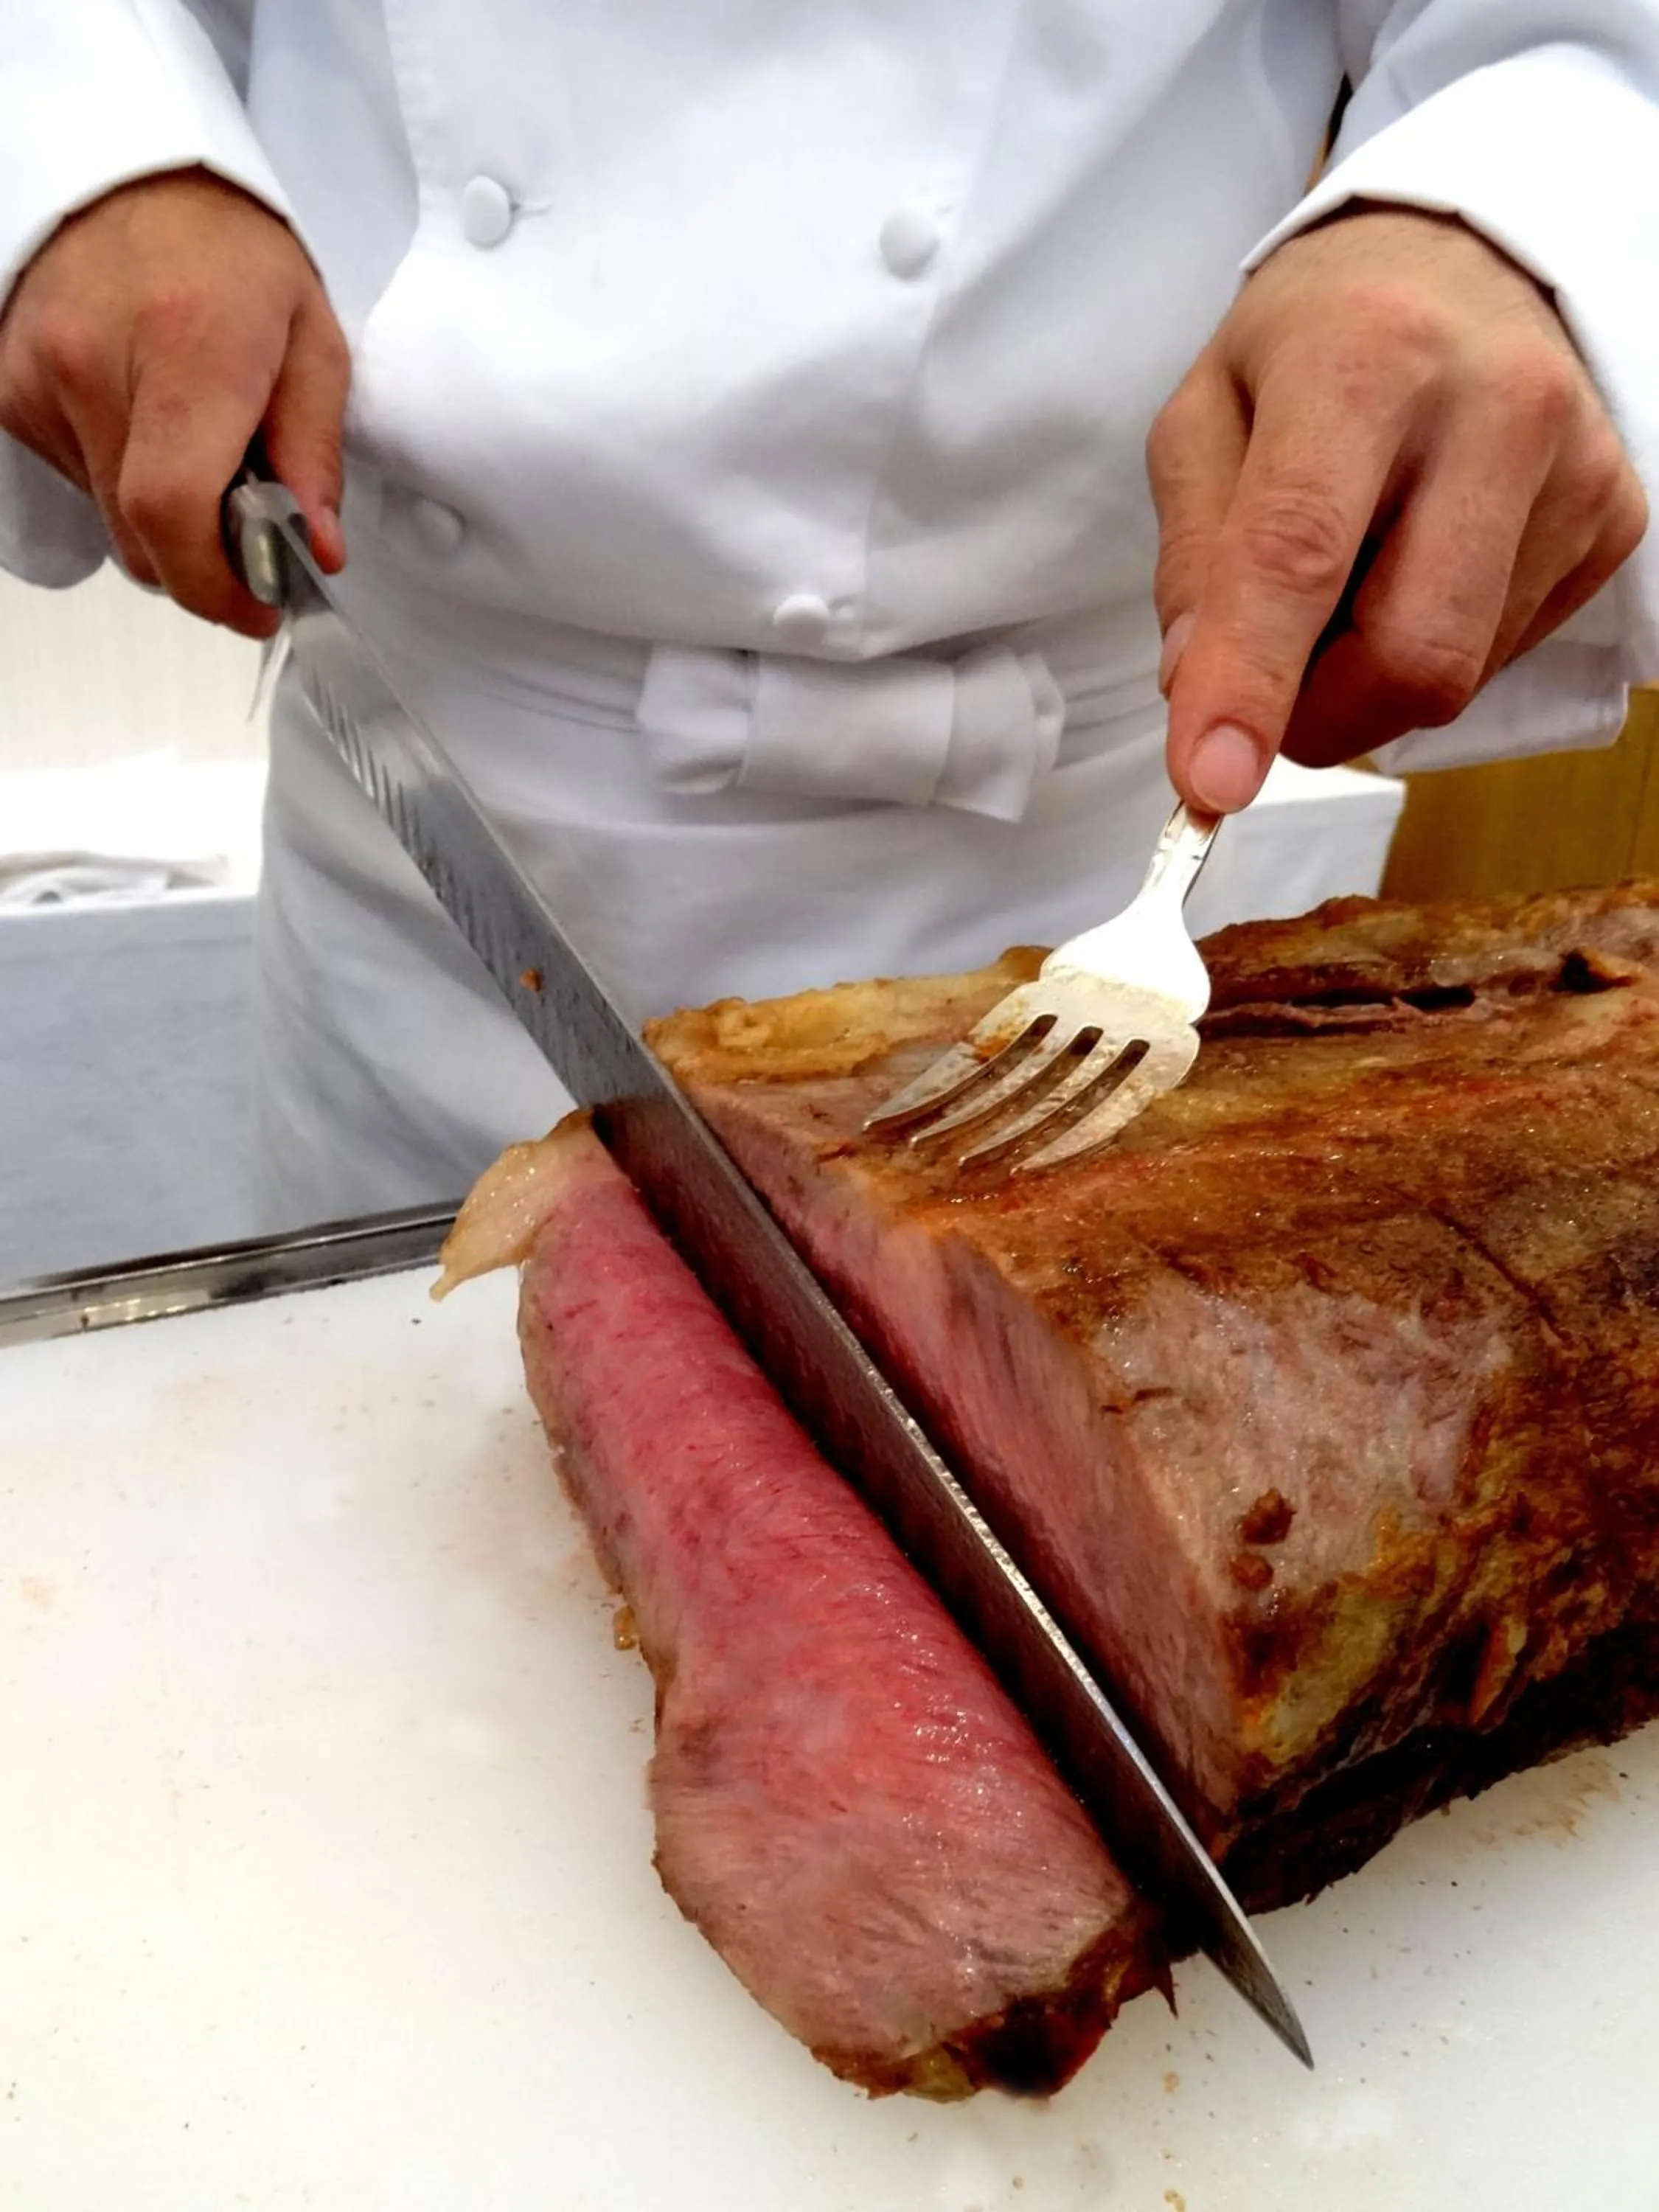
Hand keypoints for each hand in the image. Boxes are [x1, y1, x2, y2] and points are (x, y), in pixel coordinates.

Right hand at [0, 166, 349, 636]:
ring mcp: (38, 381)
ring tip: (201, 451)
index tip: (258, 603)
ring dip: (164, 520)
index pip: (171, 512)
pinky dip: (123, 482)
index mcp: (186, 349)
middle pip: (141, 537)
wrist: (134, 174)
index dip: (214, 584)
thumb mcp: (312, 340)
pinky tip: (150, 426)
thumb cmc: (229, 252)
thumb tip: (318, 551)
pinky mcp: (8, 392)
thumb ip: (314, 455)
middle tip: (253, 541)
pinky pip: (77, 483)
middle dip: (204, 565)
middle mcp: (93, 366)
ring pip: (110, 521)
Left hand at [1148, 205, 1648, 811]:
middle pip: (1411, 654)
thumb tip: (1197, 692)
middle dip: (1318, 716)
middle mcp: (1495, 408)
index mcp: (1366, 359)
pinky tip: (1415, 567)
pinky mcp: (1615, 520)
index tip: (1210, 784)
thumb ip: (1193, 555)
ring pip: (1458, 675)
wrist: (1458, 264)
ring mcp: (1575, 471)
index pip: (1300, 553)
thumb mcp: (1207, 412)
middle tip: (1267, 686)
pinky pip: (1500, 657)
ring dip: (1367, 678)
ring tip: (1351, 578)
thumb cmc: (1316, 341)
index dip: (1251, 683)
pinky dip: (1430, 647)